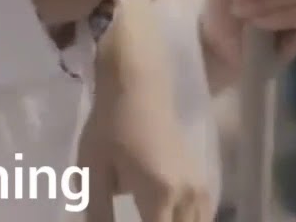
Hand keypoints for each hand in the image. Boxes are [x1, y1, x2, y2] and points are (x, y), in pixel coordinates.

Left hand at [82, 0, 212, 221]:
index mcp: (160, 195)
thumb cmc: (109, 125)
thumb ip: (97, 210)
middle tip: (136, 215)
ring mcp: (200, 186)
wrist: (138, 87)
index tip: (127, 220)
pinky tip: (167, 214)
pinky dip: (188, 220)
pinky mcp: (203, 176)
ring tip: (146, 214)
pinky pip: (202, 214)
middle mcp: (188, 195)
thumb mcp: (92, 169)